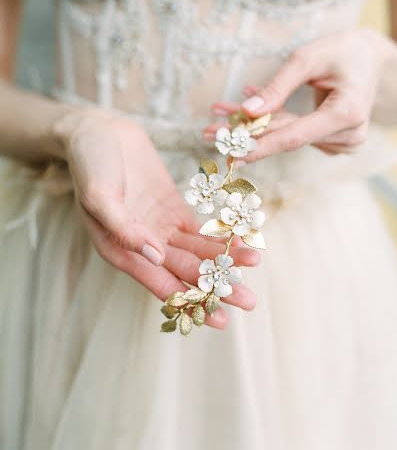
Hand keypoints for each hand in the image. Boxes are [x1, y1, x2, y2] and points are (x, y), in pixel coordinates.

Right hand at [54, 110, 259, 328]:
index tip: (219, 317)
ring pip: (197, 251)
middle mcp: (144, 246)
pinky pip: (199, 228)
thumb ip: (125, 229)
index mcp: (121, 251)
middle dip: (218, 287)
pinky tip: (241, 242)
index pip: (162, 284)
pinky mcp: (172, 209)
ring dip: (225, 260)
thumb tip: (155, 257)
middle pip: (187, 272)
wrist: (98, 131)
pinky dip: (219, 236)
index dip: (191, 301)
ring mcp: (161, 227)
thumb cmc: (90, 165)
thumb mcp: (99, 196)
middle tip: (249, 301)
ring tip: (254, 264)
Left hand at [204, 29, 383, 159]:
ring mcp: (343, 143)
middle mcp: (349, 135)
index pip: (295, 136)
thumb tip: (248, 111)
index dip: (260, 145)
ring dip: (253, 125)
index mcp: (347, 113)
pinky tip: (245, 111)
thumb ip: (278, 86)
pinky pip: (296, 133)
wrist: (371, 60)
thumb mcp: (308, 57)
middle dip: (246, 134)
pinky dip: (271, 122)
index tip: (231, 154)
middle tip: (208, 132)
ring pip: (287, 136)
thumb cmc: (343, 51)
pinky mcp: (334, 143)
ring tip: (220, 112)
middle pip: (286, 139)